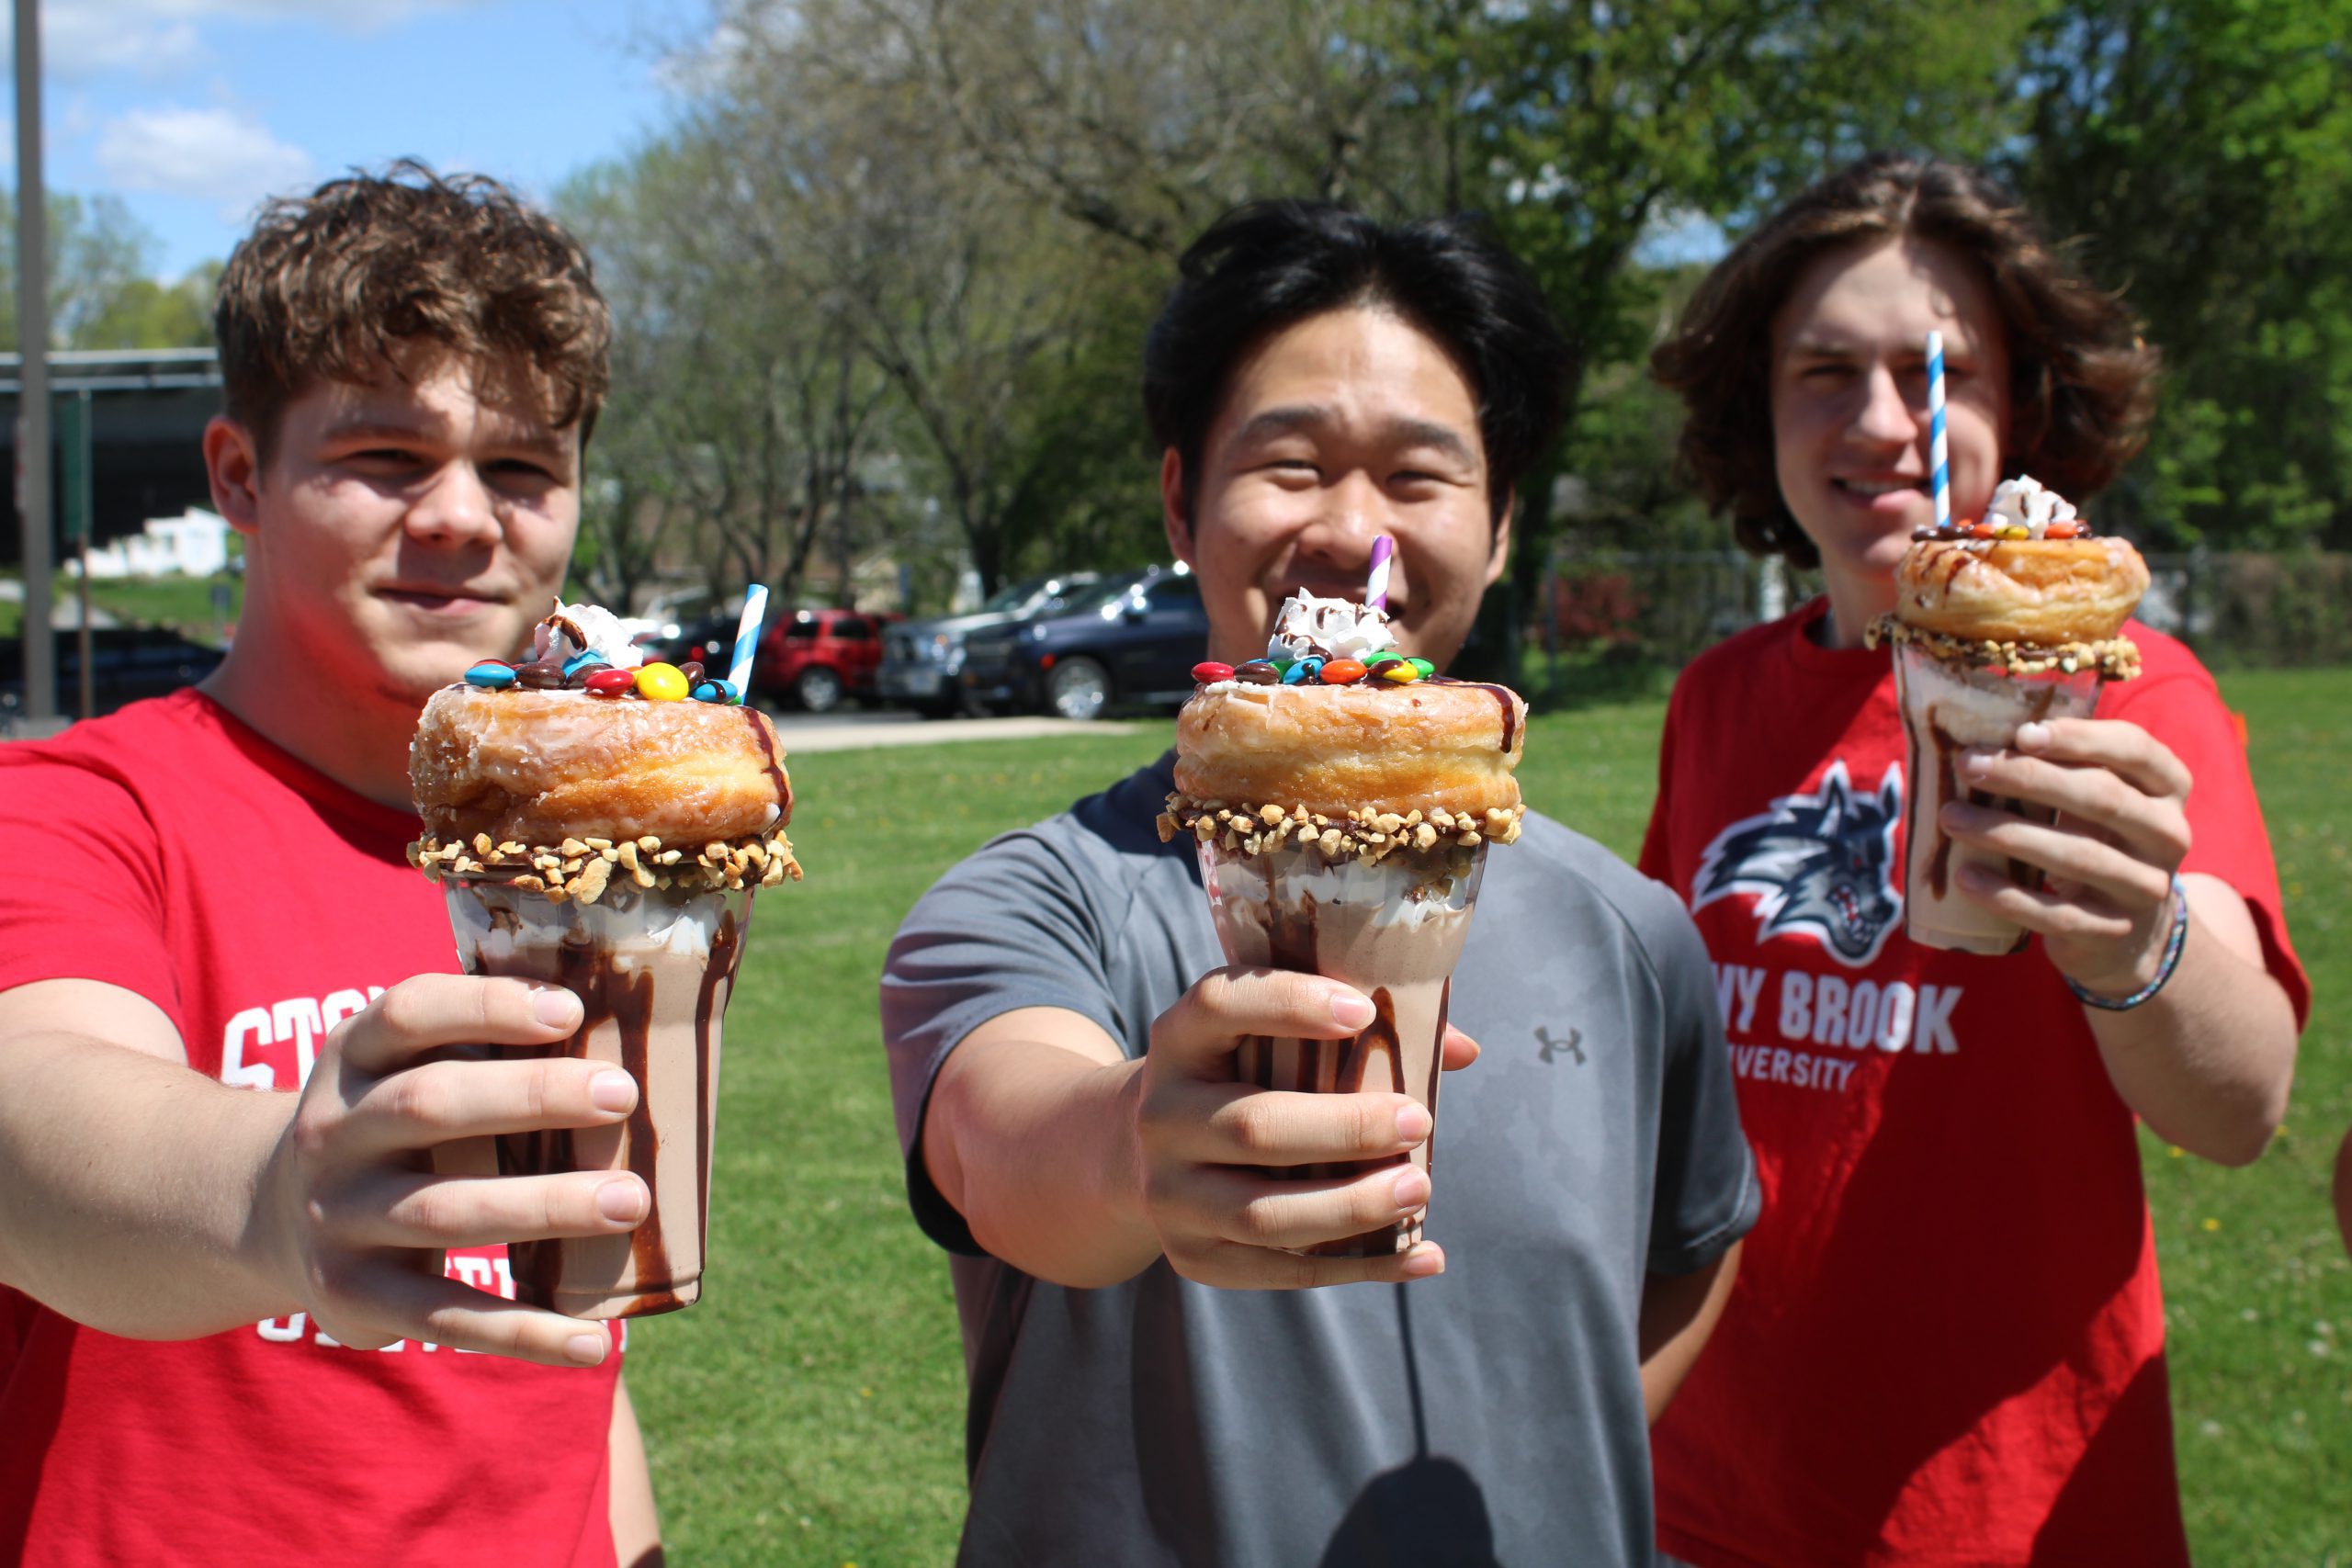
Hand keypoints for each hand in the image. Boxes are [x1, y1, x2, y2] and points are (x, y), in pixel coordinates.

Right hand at [254, 974, 648, 1366]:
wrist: (270, 1216)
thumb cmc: (396, 1123)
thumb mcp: (406, 1067)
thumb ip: (486, 1049)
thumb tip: (637, 1042)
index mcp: (352, 1056)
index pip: (408, 1015)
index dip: (485, 1007)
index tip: (571, 1009)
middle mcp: (331, 1133)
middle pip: (429, 1105)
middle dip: (533, 1097)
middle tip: (624, 1096)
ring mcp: (336, 1218)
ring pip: (445, 1210)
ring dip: (546, 1206)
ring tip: (632, 1201)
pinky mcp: (353, 1296)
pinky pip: (445, 1317)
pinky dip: (524, 1333)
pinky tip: (592, 1342)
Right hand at [1130, 966, 1470, 1288]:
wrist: (1141, 1154)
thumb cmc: (1239, 1079)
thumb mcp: (1265, 1040)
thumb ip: (1355, 1031)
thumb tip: (1461, 1049)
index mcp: (1179, 1040)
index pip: (1221, 1005)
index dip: (1290, 1004)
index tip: (1364, 1012)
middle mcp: (1160, 1115)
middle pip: (1255, 1126)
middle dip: (1348, 1128)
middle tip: (1421, 1121)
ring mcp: (1169, 1194)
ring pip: (1264, 1213)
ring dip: (1354, 1206)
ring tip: (1420, 1188)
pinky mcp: (1194, 1257)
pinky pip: (1283, 1272)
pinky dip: (1363, 1269)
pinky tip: (1425, 1254)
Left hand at [1940, 717, 2191, 995]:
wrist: (2133, 931)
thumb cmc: (2099, 840)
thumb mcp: (2099, 799)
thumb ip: (2063, 767)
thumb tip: (1983, 740)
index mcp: (2168, 788)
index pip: (2135, 750)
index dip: (2080, 738)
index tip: (2022, 732)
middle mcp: (2168, 834)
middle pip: (2102, 798)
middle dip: (2029, 777)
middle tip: (1969, 765)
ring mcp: (2144, 887)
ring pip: (2077, 855)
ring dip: (2006, 833)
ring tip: (1951, 817)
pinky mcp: (2112, 931)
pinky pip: (2054, 913)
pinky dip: (2006, 894)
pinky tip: (1965, 875)